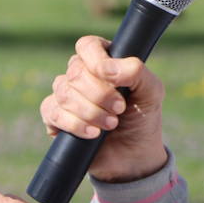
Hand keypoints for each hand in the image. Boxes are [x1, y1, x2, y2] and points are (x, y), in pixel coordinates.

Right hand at [41, 35, 167, 182]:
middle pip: (76, 72)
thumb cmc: (142, 118)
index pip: (87, 46)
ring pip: (64, 93)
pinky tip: (93, 134)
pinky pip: (52, 112)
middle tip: (120, 109)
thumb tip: (105, 69)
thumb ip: (136, 71)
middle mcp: (81, 74)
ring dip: (91, 112)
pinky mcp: (55, 118)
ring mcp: (65, 95)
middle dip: (100, 95)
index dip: (97, 61)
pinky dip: (75, 124)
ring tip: (111, 124)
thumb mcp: (152, 91)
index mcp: (102, 59)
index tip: (115, 81)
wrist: (133, 156)